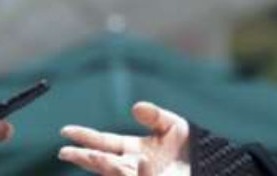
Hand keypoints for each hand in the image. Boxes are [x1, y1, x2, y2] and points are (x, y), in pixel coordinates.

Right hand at [60, 101, 190, 175]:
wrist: (212, 168)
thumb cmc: (192, 150)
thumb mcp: (174, 126)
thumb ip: (155, 116)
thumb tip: (134, 108)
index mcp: (133, 150)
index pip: (104, 143)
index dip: (85, 137)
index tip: (66, 131)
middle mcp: (132, 167)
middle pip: (101, 161)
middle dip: (83, 156)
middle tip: (64, 151)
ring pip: (115, 173)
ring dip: (102, 164)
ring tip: (89, 155)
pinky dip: (139, 173)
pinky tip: (142, 161)